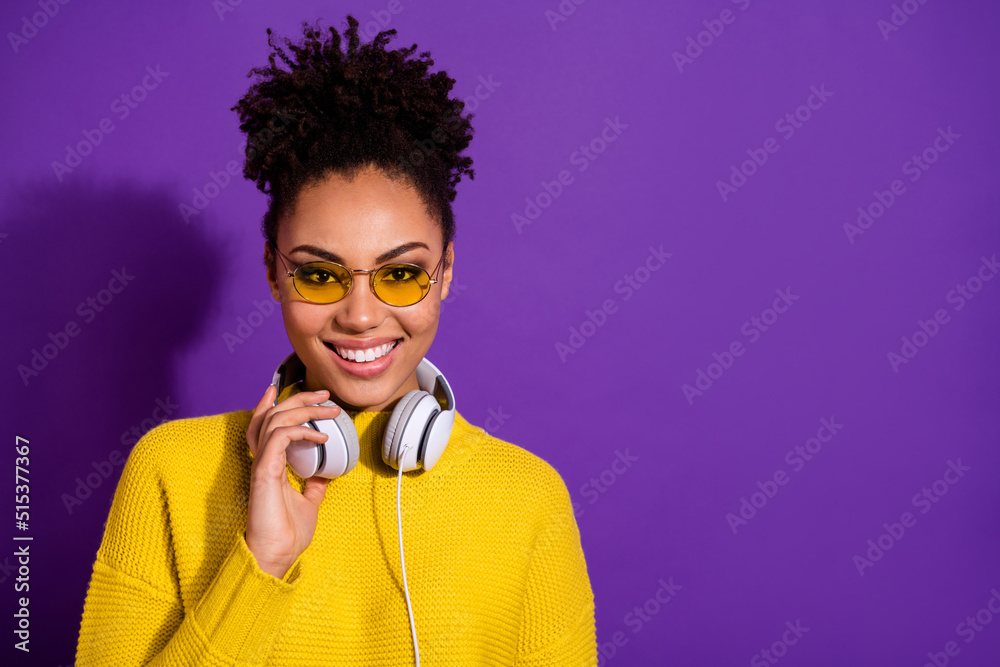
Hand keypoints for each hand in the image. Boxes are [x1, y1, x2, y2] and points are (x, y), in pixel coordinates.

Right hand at [244, 385, 340, 577]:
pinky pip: (279, 439)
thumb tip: (326, 472)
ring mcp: (261, 465)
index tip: (285, 389)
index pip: (264, 426)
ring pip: (274, 421)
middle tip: (323, 394)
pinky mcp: (264, 472)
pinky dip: (300, 431)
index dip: (272, 405)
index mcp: (269, 465)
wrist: (278, 556)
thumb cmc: (287, 534)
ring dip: (303, 409)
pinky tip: (321, 436)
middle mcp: (262, 461)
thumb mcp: (308, 502)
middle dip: (297, 399)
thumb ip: (314, 485)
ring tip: (328, 409)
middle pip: (271, 416)